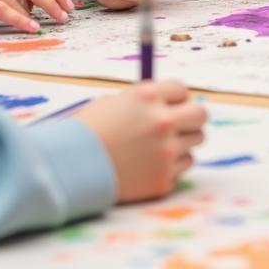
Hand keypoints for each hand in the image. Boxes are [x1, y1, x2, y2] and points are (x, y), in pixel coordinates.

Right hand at [73, 80, 207, 202]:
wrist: (69, 168)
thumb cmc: (88, 131)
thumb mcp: (116, 103)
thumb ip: (146, 102)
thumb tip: (170, 103)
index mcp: (149, 96)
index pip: (182, 89)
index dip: (174, 97)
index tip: (168, 105)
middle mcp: (162, 121)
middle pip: (200, 114)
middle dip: (190, 117)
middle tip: (178, 123)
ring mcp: (165, 152)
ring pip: (196, 141)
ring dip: (182, 141)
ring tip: (158, 146)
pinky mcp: (163, 179)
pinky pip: (184, 166)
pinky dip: (172, 165)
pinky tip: (150, 164)